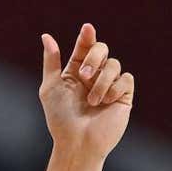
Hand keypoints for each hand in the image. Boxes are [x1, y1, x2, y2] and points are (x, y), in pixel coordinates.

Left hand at [39, 24, 134, 159]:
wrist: (77, 141)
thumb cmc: (60, 117)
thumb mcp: (51, 86)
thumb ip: (51, 61)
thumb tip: (46, 36)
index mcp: (76, 72)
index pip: (84, 47)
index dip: (86, 37)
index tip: (86, 28)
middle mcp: (94, 75)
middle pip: (102, 49)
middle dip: (94, 58)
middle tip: (84, 75)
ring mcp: (109, 84)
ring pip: (114, 64)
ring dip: (101, 82)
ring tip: (93, 101)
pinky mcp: (123, 95)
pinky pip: (126, 79)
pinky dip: (114, 89)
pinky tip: (106, 103)